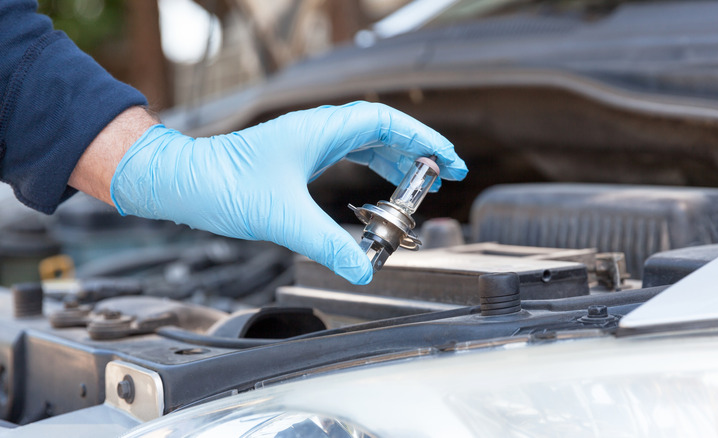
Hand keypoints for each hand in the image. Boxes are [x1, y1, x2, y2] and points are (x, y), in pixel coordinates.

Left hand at [110, 101, 467, 283]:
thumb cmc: (221, 184)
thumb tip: (363, 269)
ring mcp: (308, 141)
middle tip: (443, 177)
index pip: (386, 122)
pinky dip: (373, 167)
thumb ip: (327, 245)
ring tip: (420, 185)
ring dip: (396, 160)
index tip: (447, 160)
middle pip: (383, 130)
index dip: (423, 139)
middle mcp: (318, 129)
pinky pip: (349, 153)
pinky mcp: (299, 156)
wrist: (182, 181)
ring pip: (366, 141)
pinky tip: (380, 186)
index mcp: (320, 130)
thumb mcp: (282, 219)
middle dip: (417, 152)